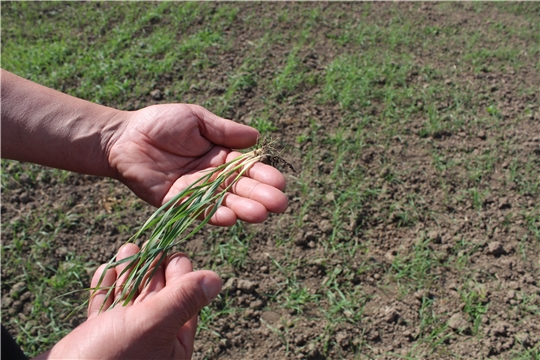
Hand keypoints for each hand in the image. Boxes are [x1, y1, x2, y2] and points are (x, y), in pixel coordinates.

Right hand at [35, 244, 220, 359]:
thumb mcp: (150, 326)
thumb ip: (182, 300)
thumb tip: (216, 278)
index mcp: (172, 343)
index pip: (184, 299)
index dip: (177, 272)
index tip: (169, 249)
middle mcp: (151, 342)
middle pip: (157, 295)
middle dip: (150, 267)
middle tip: (147, 243)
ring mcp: (123, 340)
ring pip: (130, 298)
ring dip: (128, 272)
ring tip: (127, 248)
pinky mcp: (97, 339)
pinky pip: (106, 309)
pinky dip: (106, 288)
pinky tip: (106, 270)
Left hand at [108, 104, 287, 225]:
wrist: (123, 136)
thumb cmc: (160, 122)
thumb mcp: (196, 119)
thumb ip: (224, 130)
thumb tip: (256, 136)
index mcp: (220, 156)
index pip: (247, 169)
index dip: (263, 176)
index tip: (280, 183)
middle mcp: (211, 177)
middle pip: (239, 189)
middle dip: (260, 197)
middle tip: (279, 204)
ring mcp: (194, 192)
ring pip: (223, 203)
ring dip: (242, 209)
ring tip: (261, 214)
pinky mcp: (174, 203)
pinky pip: (196, 211)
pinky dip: (213, 215)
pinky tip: (231, 218)